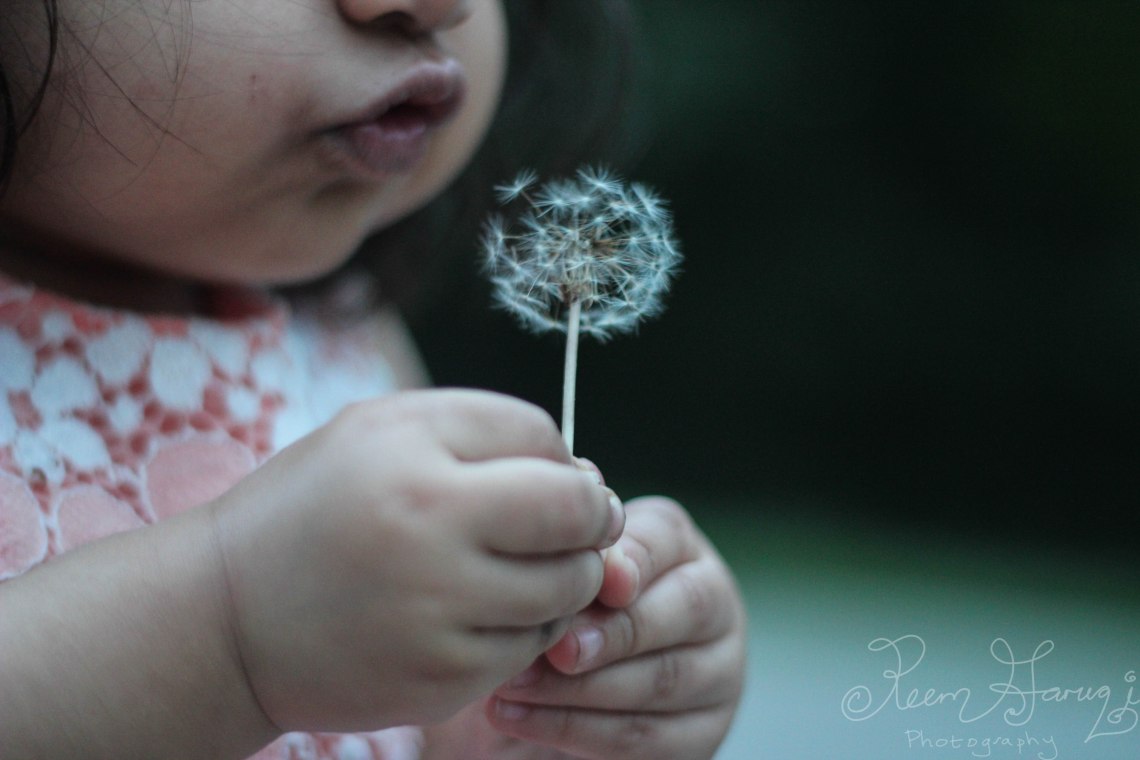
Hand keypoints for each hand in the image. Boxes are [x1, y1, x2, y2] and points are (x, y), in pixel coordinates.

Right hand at [208, 390, 622, 733]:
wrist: (225, 619)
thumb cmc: (313, 509)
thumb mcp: (378, 431)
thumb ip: (482, 431)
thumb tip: (586, 476)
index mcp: (411, 456)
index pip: (543, 438)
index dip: (561, 456)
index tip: (552, 476)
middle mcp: (428, 531)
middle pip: (577, 514)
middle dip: (591, 515)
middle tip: (576, 522)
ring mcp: (437, 615)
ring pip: (568, 588)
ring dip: (566, 574)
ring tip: (523, 566)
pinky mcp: (442, 681)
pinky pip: (533, 646)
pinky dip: (528, 627)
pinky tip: (483, 612)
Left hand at [485, 495, 746, 759]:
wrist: (544, 690)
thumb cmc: (549, 608)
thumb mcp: (558, 569)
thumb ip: (566, 544)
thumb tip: (570, 493)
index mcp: (676, 544)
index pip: (666, 540)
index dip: (635, 560)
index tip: (598, 579)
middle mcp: (711, 601)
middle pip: (683, 610)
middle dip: (614, 631)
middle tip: (554, 644)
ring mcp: (716, 671)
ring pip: (662, 679)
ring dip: (581, 687)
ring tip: (513, 685)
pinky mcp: (699, 734)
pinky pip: (644, 738)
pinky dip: (576, 731)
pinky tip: (520, 719)